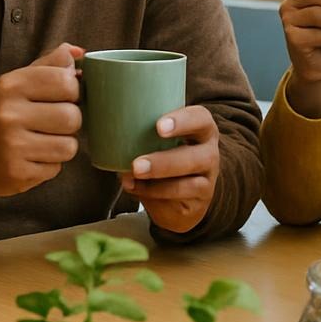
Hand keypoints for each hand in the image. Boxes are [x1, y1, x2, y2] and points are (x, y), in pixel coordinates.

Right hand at [0, 44, 83, 196]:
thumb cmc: (6, 112)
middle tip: (54, 122)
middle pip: (72, 117)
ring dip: (63, 145)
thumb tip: (81, 53)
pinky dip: (50, 164)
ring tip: (44, 141)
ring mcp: (11, 146)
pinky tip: (32, 158)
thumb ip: (51, 64)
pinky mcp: (16, 173)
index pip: (66, 82)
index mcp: (11, 85)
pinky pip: (56, 169)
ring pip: (69, 146)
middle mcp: (8, 114)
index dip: (73, 91)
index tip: (62, 96)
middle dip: (70, 121)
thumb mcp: (20, 81)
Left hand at [120, 105, 219, 233]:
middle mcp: (210, 153)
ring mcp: (207, 180)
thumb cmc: (167, 152)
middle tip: (137, 165)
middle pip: (199, 156)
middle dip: (165, 162)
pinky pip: (177, 201)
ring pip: (189, 184)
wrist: (183, 192)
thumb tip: (110, 133)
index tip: (158, 127)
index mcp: (202, 129)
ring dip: (157, 184)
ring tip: (131, 179)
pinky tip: (134, 188)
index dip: (183, 121)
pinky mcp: (199, 202)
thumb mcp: (161, 138)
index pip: (200, 119)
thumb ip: (145, 132)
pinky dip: (153, 195)